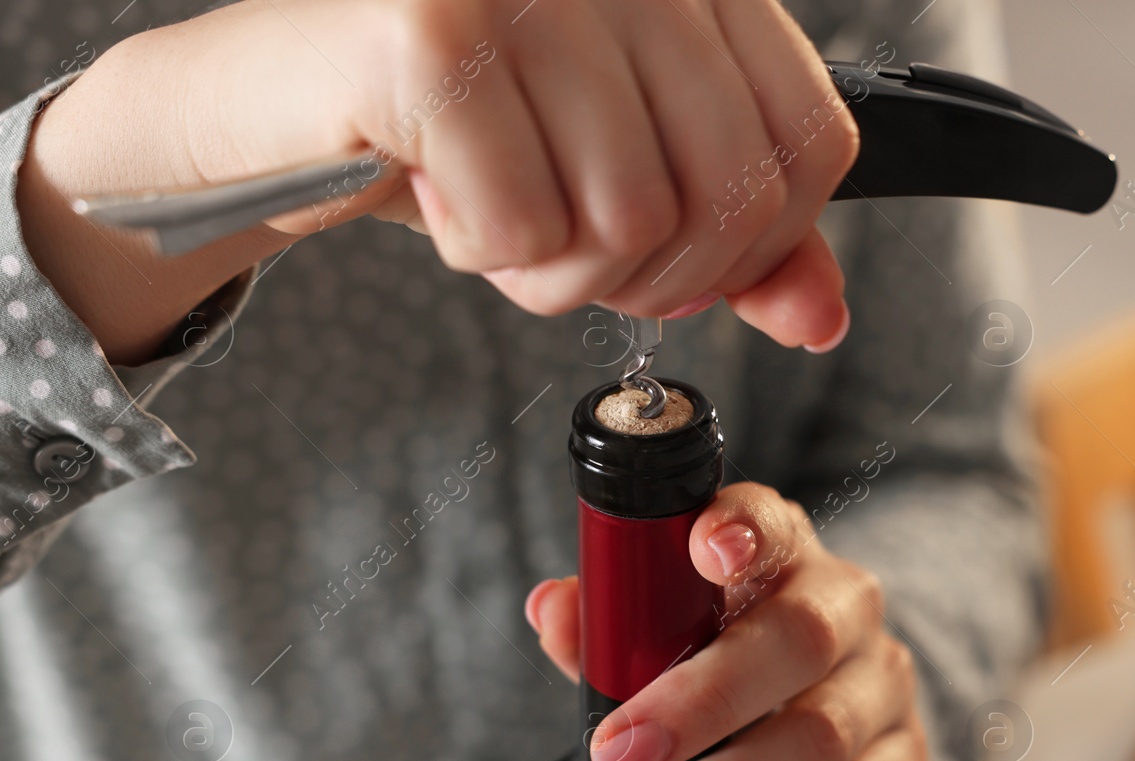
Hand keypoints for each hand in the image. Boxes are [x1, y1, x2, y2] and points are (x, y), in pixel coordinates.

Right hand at [20, 0, 857, 359]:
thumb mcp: (618, 187)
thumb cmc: (464, 141)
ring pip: (630, 221)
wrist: (284, 107)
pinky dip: (480, 250)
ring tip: (493, 208)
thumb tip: (820, 320)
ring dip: (554, 268)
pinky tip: (439, 193)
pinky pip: (524, 225)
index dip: (759, 243)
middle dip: (649, 275)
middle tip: (563, 241)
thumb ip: (733, 244)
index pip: (810, 141)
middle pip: (728, 196)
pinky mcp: (430, 36)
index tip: (681, 258)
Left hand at [525, 482, 927, 760]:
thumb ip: (608, 619)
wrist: (823, 699)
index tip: (703, 549)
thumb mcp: (661, 626)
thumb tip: (554, 611)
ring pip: (820, 737)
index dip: (743, 529)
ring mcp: (884, 683)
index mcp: (779, 551)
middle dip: (696, 708)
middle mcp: (846, 606)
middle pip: (796, 643)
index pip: (770, 521)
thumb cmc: (720, 652)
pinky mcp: (906, 757)